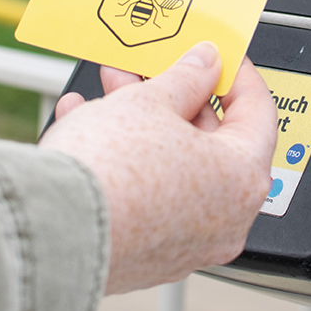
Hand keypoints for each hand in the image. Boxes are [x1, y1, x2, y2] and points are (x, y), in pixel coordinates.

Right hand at [39, 42, 276, 294]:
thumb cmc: (110, 172)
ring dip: (143, 124)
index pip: (258, 111)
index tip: (216, 53)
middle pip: (211, 142)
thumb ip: (186, 78)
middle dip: (176, 97)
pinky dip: (126, 162)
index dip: (235, 73)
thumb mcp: (150, 102)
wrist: (52, 230)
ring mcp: (187, 243)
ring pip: (174, 168)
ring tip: (110, 91)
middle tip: (151, 69)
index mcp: (243, 179)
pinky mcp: (147, 256)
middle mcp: (226, 220)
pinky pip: (148, 196)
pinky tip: (89, 128)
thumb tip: (204, 65)